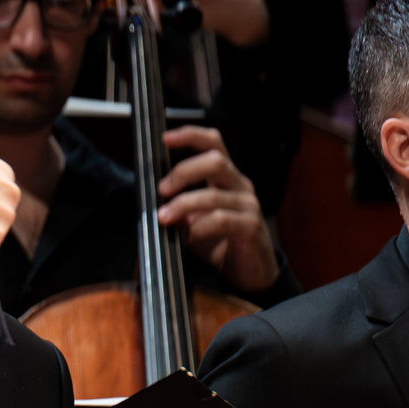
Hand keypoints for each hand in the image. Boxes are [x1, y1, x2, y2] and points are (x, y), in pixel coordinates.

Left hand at [157, 125, 278, 291]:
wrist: (249, 271)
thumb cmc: (220, 242)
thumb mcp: (192, 220)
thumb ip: (178, 206)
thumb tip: (156, 198)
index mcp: (226, 178)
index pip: (214, 144)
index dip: (191, 135)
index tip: (165, 138)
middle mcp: (240, 185)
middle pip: (215, 162)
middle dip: (183, 172)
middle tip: (162, 190)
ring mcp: (249, 205)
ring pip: (214, 195)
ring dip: (183, 205)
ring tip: (164, 217)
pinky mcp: (252, 227)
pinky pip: (222, 220)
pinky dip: (200, 227)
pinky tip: (190, 237)